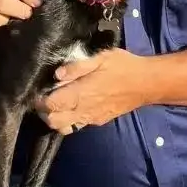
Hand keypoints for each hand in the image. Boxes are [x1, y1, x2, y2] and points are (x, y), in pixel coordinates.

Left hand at [34, 48, 149, 134]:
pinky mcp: (99, 121)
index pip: (51, 106)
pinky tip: (74, 105)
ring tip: (58, 103)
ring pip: (64, 128)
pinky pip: (78, 125)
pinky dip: (70, 120)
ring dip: (56, 118)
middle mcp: (84, 110)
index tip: (39, 90)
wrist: (146, 83)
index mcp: (82, 93)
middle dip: (44, 112)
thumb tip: (57, 74)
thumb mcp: (101, 58)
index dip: (40, 100)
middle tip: (46, 97)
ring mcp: (91, 118)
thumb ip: (77, 66)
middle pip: (53, 122)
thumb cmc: (124, 66)